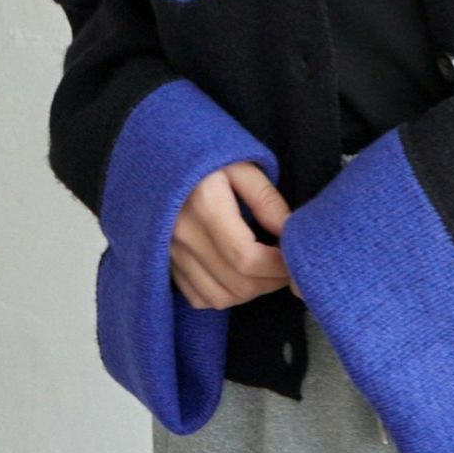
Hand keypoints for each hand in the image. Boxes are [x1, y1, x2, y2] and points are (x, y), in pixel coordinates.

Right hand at [169, 160, 297, 309]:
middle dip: (271, 281)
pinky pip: (198, 297)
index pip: (246, 258)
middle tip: (288, 265)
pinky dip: (224, 295)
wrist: (158, 156)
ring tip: (268, 270)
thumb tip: (290, 233)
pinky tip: (239, 275)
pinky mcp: (164, 262)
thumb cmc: (205, 155)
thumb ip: (266, 199)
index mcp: (204, 206)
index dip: (277, 266)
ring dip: (251, 292)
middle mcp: (182, 236)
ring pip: (218, 297)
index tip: (295, 257)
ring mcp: (170, 253)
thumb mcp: (241, 164)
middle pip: (236, 284)